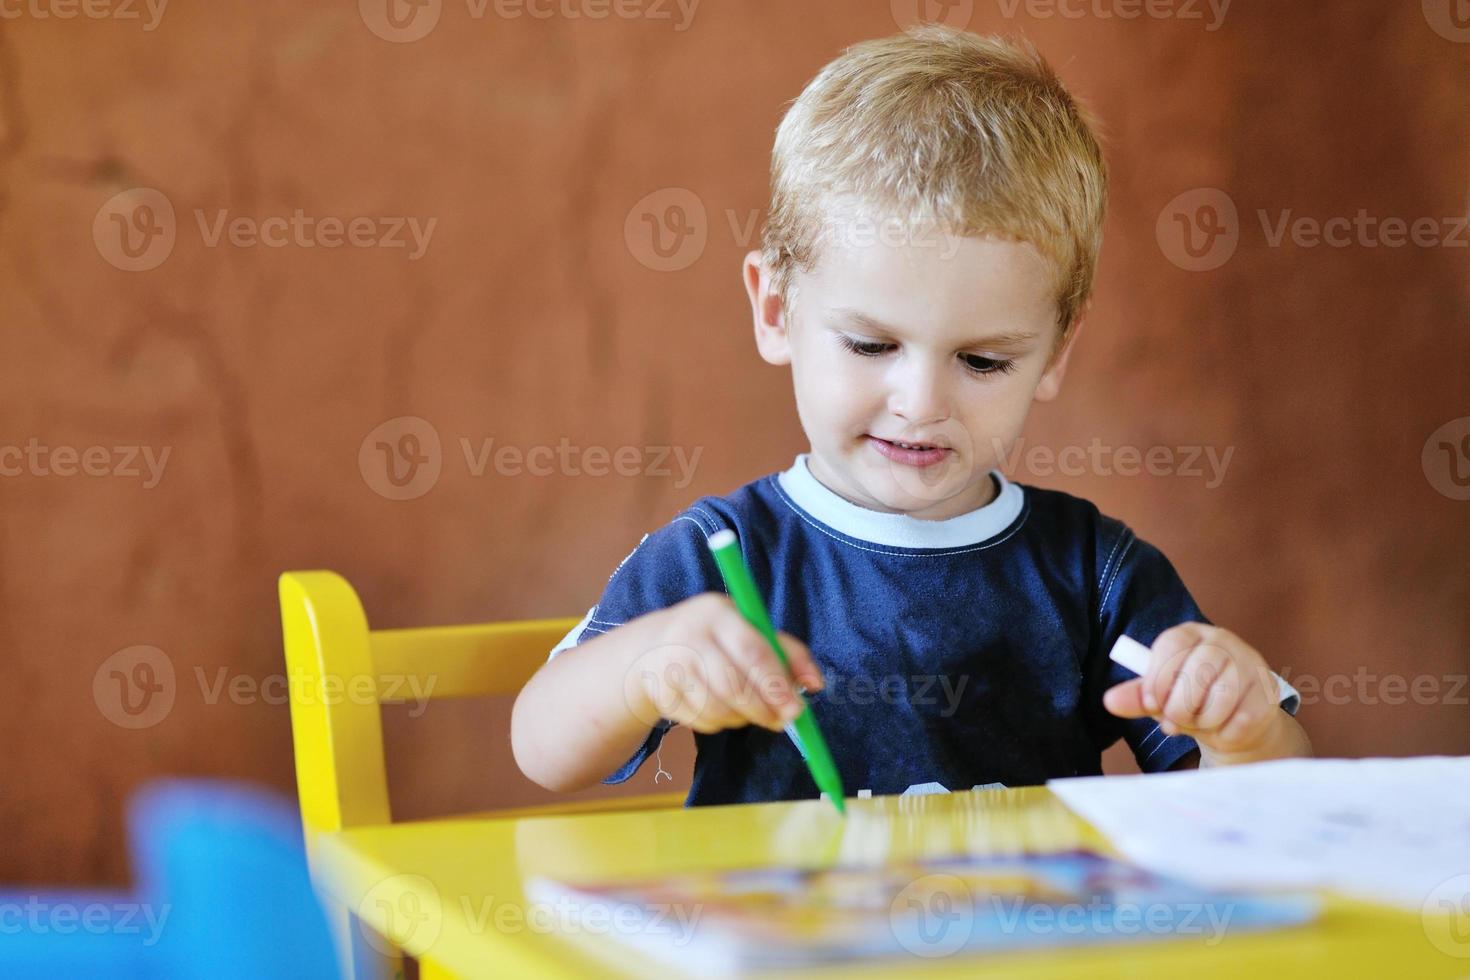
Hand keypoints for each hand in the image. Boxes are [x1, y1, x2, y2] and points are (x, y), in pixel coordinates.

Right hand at [628, 593, 823, 734]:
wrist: (657, 645)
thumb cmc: (719, 636)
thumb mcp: (752, 629)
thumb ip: (788, 653)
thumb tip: (815, 684)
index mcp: (719, 613)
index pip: (752, 651)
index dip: (776, 684)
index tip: (796, 710)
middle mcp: (689, 635)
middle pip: (731, 684)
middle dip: (763, 709)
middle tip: (781, 721)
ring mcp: (669, 666)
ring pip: (716, 708)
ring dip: (742, 718)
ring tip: (751, 711)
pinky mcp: (660, 693)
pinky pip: (701, 721)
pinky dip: (720, 723)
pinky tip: (723, 709)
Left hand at [1102, 623, 1296, 764]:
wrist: (1234, 724)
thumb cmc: (1193, 702)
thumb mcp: (1162, 697)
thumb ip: (1139, 697)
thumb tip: (1110, 701)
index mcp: (1191, 634)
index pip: (1172, 644)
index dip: (1158, 677)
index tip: (1152, 703)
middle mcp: (1223, 642)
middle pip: (1199, 670)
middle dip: (1180, 705)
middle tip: (1173, 721)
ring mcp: (1250, 665)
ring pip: (1223, 696)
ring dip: (1204, 721)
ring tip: (1199, 723)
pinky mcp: (1268, 693)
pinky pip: (1243, 718)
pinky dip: (1226, 732)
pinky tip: (1223, 729)